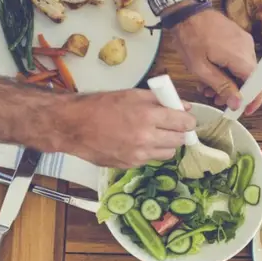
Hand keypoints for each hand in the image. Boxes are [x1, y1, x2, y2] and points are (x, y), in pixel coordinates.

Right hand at [55, 89, 195, 167]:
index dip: (188, 121)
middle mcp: (146, 138)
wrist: (73, 126)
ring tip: (154, 134)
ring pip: (168, 153)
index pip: (184, 123)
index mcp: (148, 116)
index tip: (186, 119)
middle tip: (172, 126)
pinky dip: (149, 151)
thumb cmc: (100, 106)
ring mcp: (138, 154)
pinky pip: (150, 159)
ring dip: (166, 144)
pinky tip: (137, 142)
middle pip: (180, 140)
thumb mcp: (132, 94)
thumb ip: (160, 100)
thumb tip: (183, 107)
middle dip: (179, 132)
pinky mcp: (130, 165)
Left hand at [170, 10, 261, 115]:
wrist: (187, 12)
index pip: (258, 83)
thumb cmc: (190, 37)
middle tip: (218, 100)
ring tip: (209, 88)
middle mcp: (247, 48)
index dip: (254, 100)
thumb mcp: (201, 68)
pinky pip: (240, 60)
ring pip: (244, 70)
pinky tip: (213, 74)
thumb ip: (221, 86)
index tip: (246, 110)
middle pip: (251, 79)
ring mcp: (244, 42)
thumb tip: (237, 103)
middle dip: (236, 93)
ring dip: (230, 82)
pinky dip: (229, 70)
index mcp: (239, 56)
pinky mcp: (239, 39)